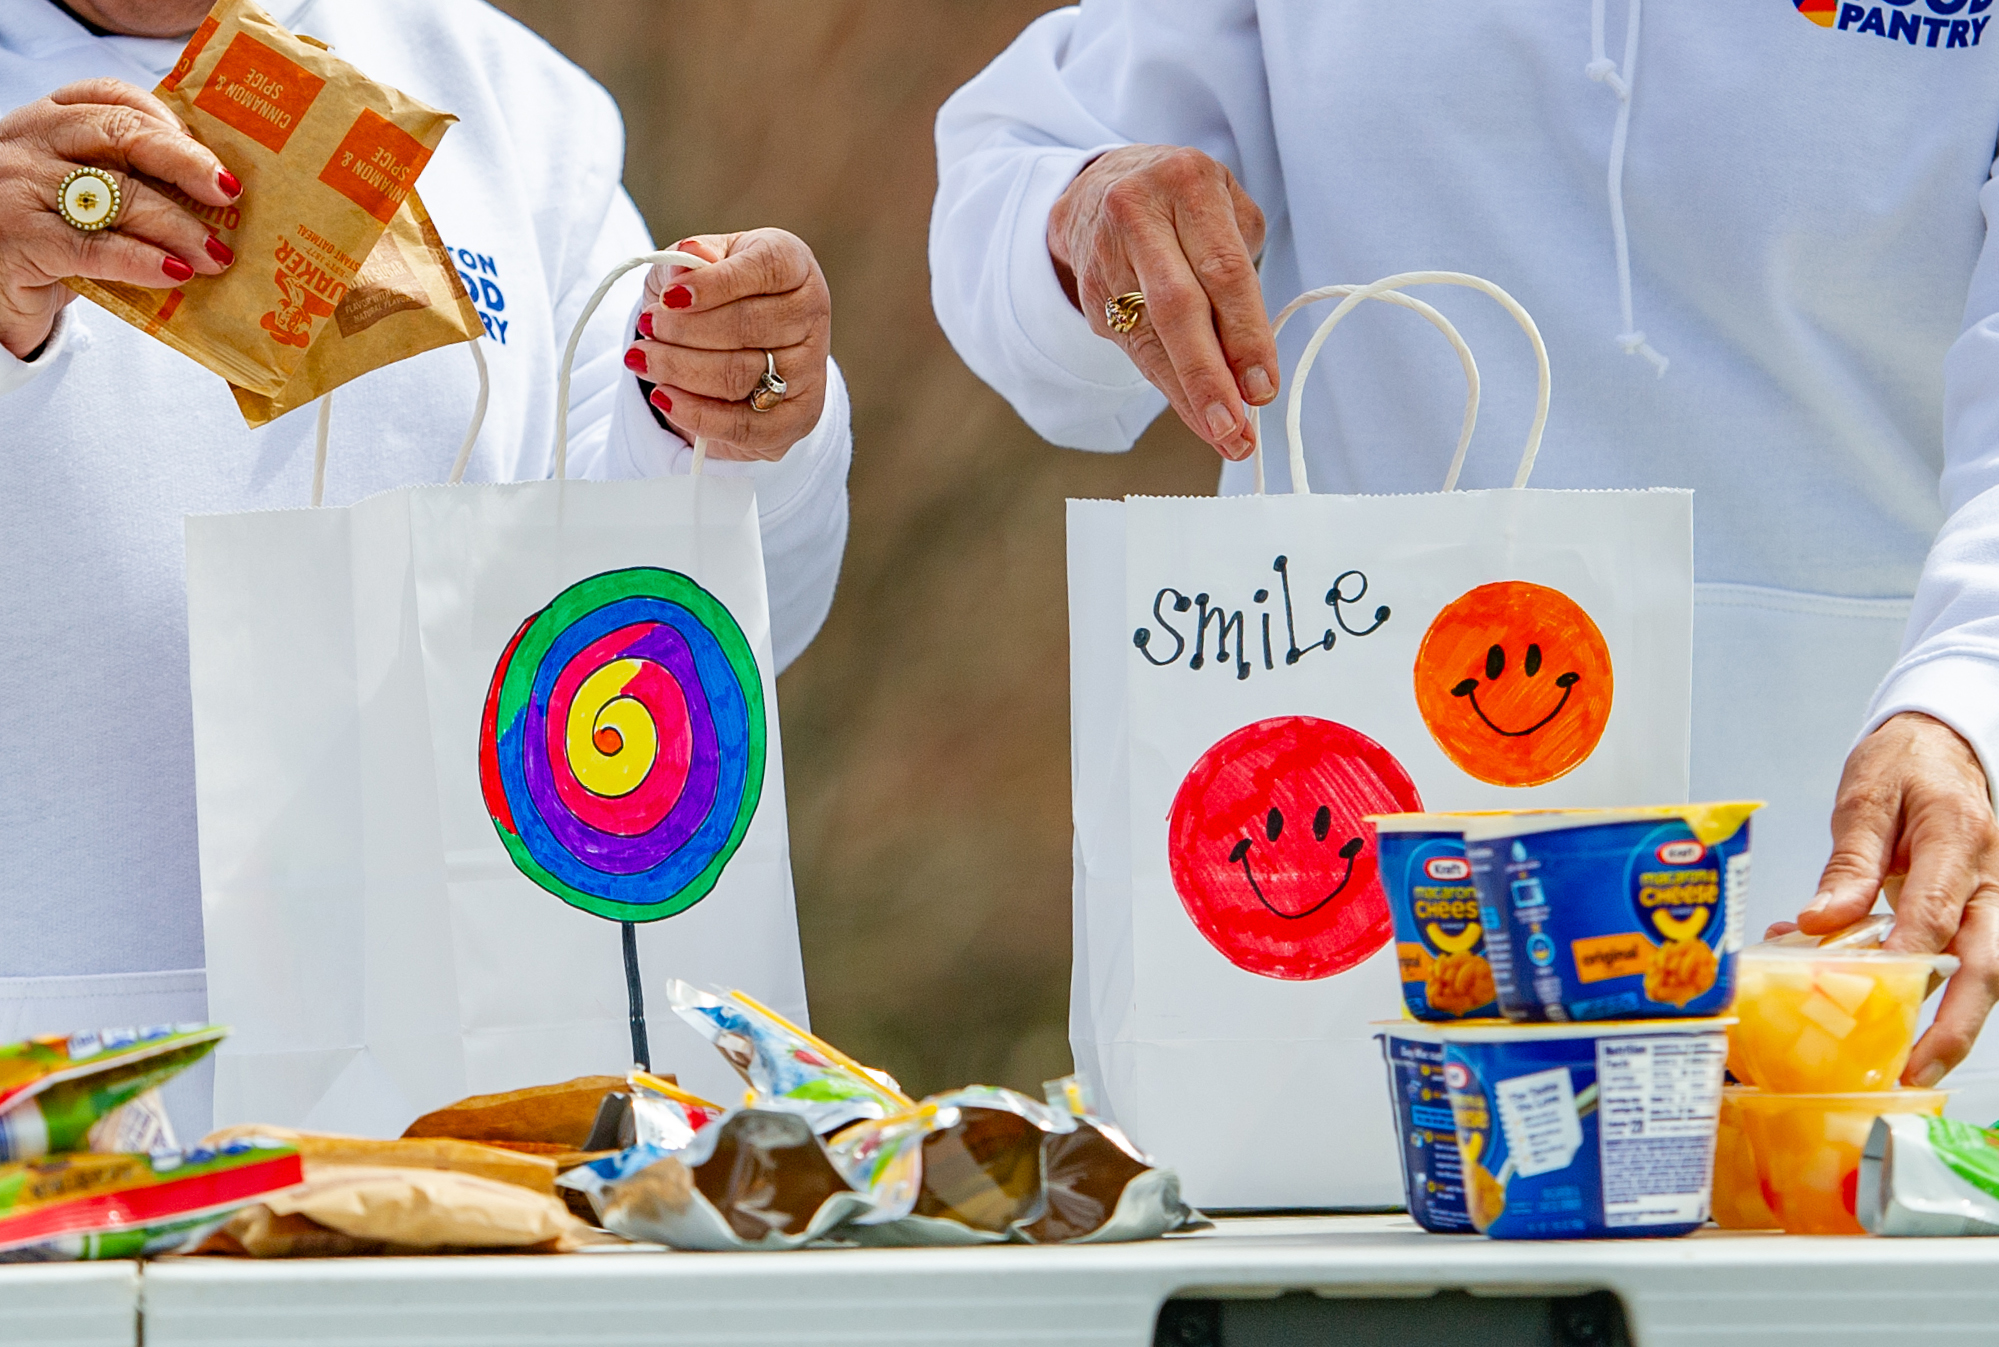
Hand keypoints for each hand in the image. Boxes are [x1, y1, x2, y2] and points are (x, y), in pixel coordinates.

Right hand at [0, 78, 239, 358]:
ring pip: (117, 194)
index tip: (209, 154)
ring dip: (178, 226)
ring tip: (215, 254)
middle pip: (121, 135)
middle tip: (228, 194)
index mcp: (45, 122)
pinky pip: (96, 248)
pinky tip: (176, 273)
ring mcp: (19, 189)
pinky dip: (144, 261)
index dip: (167, 120)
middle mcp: (29, 145)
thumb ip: (125, 181)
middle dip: (186, 163)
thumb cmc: (44, 240)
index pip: (110, 98)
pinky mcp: (21, 241)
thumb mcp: (79, 196)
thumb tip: (213, 194)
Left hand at [624, 230, 830, 461]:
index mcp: (794, 264)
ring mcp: (810, 369)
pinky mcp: (798, 416)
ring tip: (642, 359)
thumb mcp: (699, 266)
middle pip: (747, 326)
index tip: (668, 296)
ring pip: (739, 375)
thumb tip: (678, 271)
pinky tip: (664, 397)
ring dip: (680, 368)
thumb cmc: (717, 296)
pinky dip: (696, 413)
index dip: (714, 284)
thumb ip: (687, 261)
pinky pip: (743, 423)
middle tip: (645, 327)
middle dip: (685, 330)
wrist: (744, 349)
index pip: (763, 270)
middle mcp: (812, 314)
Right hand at [1046, 144, 1277, 461]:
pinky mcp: (1089, 292)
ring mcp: (1106, 256)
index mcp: (1186, 183)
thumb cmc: (1182, 201)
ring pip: (1149, 339)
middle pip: (1176, 309)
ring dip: (1189, 397)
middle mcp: (1139, 216)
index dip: (1245, 334)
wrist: (1100, 185)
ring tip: (1225, 437)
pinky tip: (1197, 415)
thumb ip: (1243, 274)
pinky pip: (1135, 349)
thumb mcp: (1225, 205)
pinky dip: (1170, 386)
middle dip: (1207, 376)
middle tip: (1233, 428)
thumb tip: (1250, 367)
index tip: (1262, 387)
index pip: (1222, 271)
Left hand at [1794, 711, 1998, 1086]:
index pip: (1937, 913)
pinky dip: (1926, 989)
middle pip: (1985, 965)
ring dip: (1947, 1021)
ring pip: (1982, 972)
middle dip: (1954, 1025)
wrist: (1944, 743)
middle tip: (1914, 1070)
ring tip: (1906, 1066)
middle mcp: (1988, 880)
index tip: (1874, 995)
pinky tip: (1874, 1002)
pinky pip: (1959, 958)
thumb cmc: (1906, 764)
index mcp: (1958, 843)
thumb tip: (1822, 921)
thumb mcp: (1866, 798)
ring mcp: (1990, 900)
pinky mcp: (1978, 913)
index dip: (1907, 959)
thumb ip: (1848, 862)